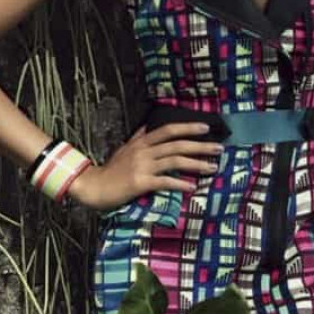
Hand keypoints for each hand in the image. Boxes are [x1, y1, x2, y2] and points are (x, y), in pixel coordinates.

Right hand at [67, 121, 224, 211]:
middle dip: (200, 146)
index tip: (206, 128)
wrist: (93, 186)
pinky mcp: (140, 182)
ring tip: (212, 168)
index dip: (188, 127)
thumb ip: (138, 137)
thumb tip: (147, 126)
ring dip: (196, 164)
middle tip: (219, 148)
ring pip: (174, 161)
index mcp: (142, 142)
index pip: (168, 130)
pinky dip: (180, 184)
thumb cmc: (111, 169)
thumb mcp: (124, 148)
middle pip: (177, 145)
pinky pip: (164, 182)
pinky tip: (192, 187)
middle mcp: (144, 151)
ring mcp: (142, 166)